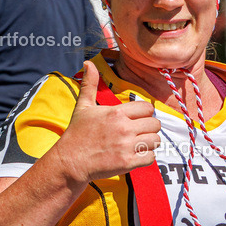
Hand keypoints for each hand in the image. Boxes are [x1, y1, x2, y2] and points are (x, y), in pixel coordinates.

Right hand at [56, 60, 160, 182]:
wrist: (70, 161)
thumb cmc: (77, 133)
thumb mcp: (83, 106)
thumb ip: (90, 84)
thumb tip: (88, 63)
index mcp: (116, 113)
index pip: (148, 108)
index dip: (145, 113)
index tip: (138, 119)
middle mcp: (124, 128)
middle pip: (155, 124)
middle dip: (149, 128)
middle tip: (139, 132)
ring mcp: (127, 146)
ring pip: (156, 141)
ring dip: (149, 143)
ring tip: (138, 144)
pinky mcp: (127, 162)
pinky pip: (151, 157)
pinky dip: (146, 157)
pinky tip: (135, 155)